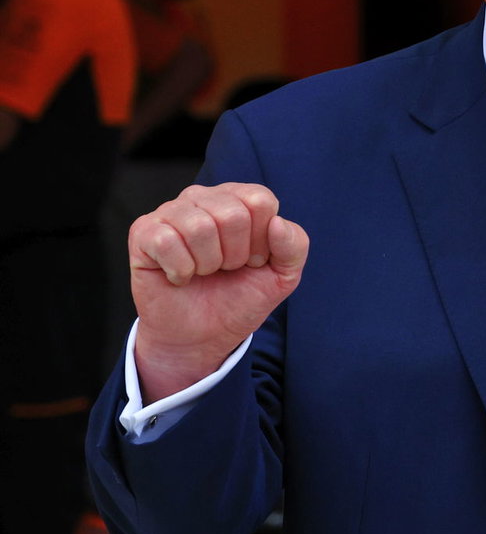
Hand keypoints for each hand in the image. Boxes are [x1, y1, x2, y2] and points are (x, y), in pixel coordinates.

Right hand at [129, 183, 308, 399]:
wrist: (203, 336)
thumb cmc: (240, 298)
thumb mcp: (282, 275)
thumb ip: (294, 246)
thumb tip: (277, 222)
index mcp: (239, 199)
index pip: (260, 200)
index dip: (261, 240)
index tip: (253, 260)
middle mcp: (203, 198)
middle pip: (232, 214)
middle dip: (235, 255)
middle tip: (225, 269)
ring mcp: (170, 212)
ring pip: (198, 227)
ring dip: (207, 264)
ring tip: (203, 271)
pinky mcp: (143, 232)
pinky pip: (166, 241)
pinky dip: (180, 270)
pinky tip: (180, 277)